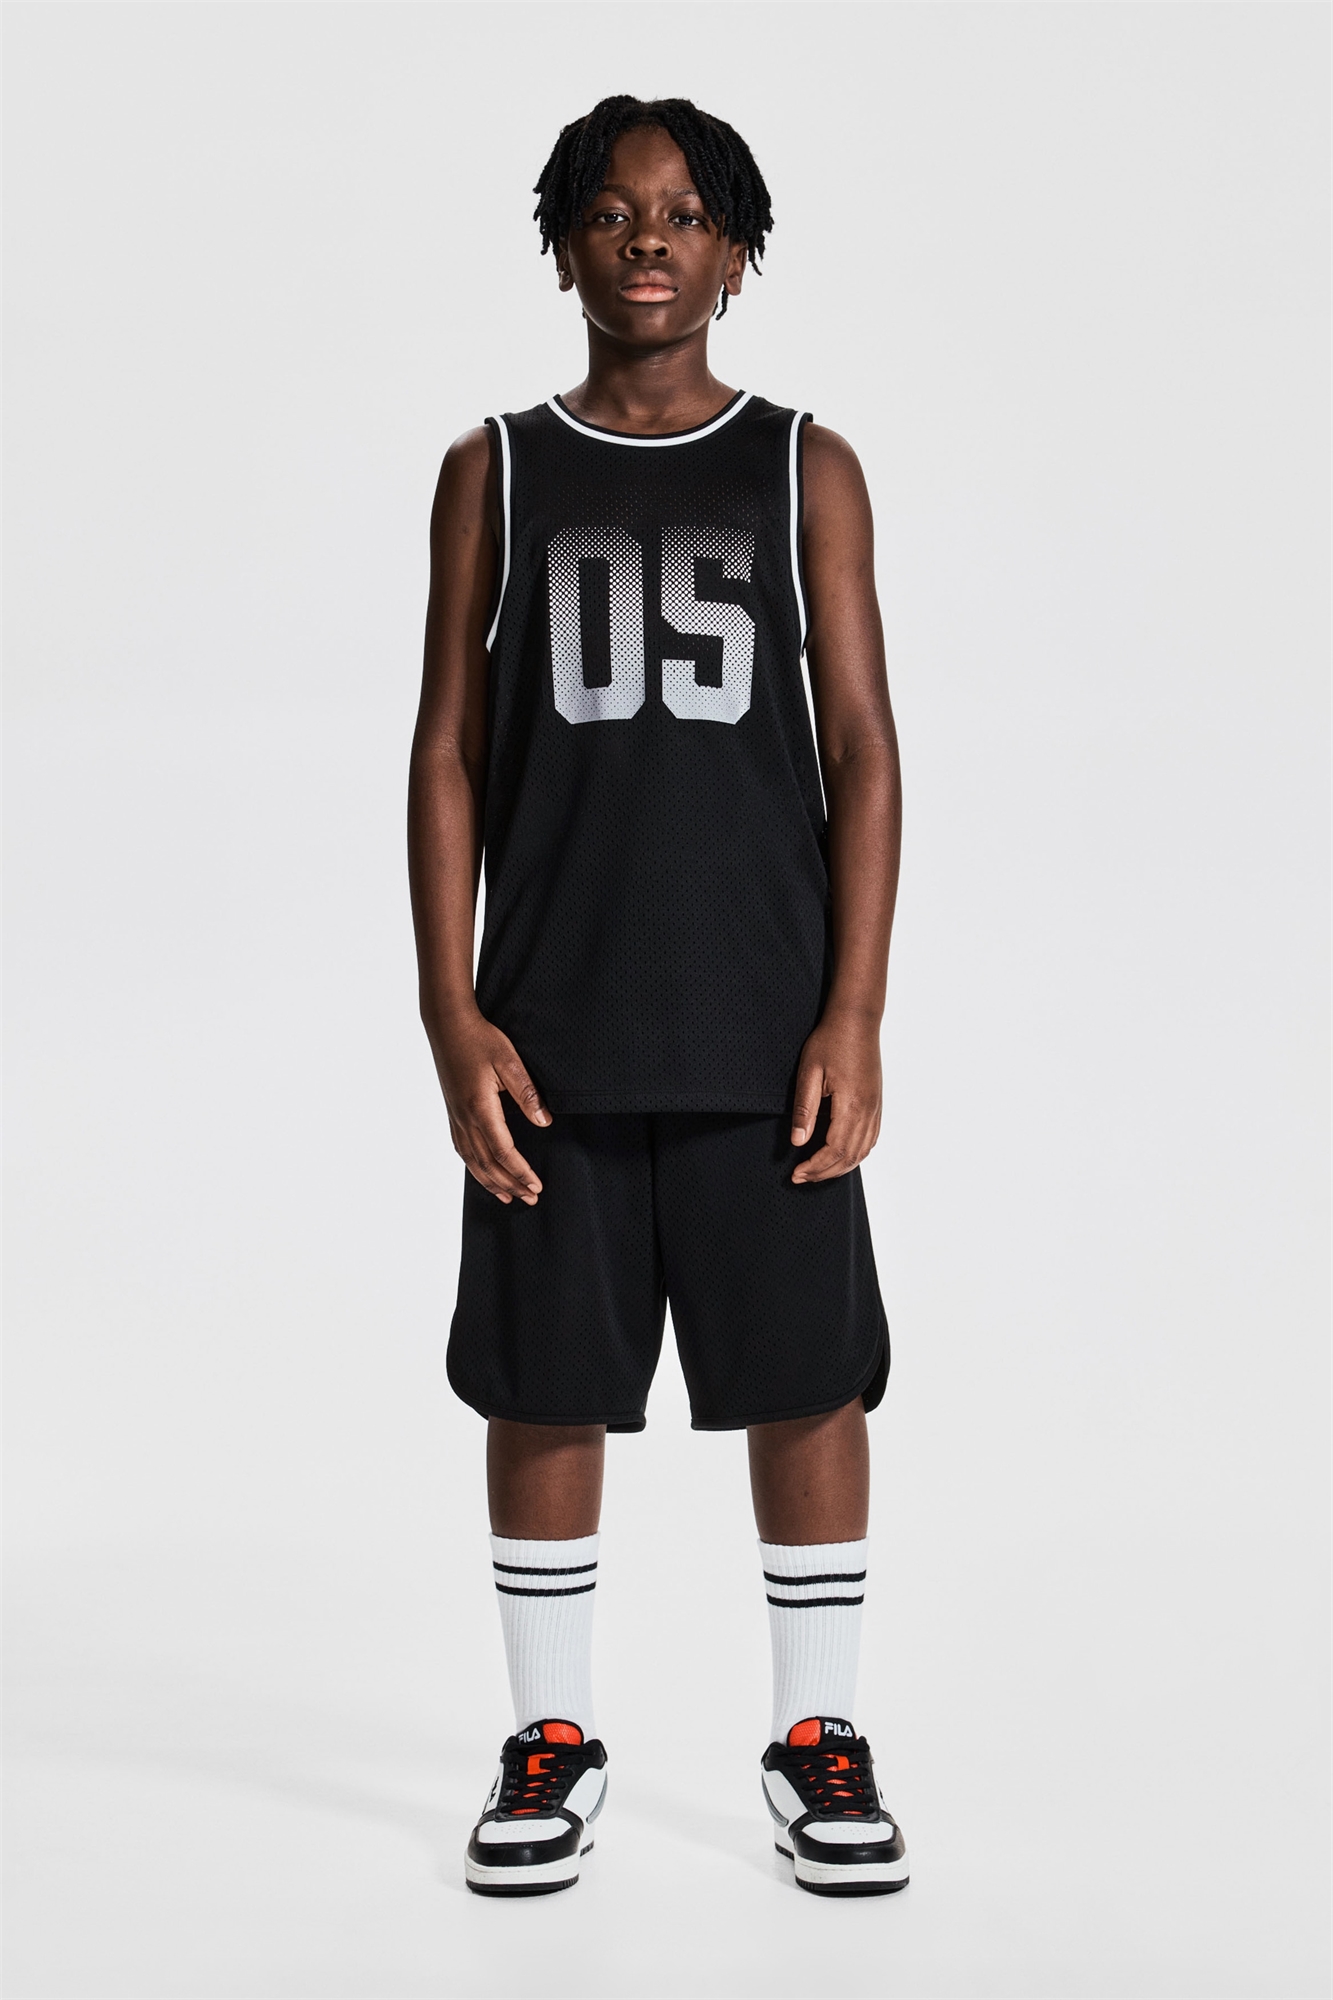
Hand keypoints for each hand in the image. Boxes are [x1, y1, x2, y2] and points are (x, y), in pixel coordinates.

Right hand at [429, 1007, 549, 1204]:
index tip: (536, 1186)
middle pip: (489, 1164)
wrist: (447, 1025)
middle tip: (530, 1198)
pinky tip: (482, 1173)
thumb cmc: (479, 1039)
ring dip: (491, 1182)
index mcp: (480, 1108)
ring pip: (472, 1161)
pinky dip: (474, 1167)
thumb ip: (527, 1094)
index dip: (521, 1172)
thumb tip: (544, 1122)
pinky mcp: (451, 1112)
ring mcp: (455, 1117)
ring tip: (507, 1197)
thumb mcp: (510, 1062)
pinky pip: (461, 1149)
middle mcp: (464, 1118)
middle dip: (510, 1184)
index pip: (505, 1152)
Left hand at [790, 1008, 881, 1183]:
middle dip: (824, 1173)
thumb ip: (804, 1110)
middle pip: (849, 1157)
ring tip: (817, 1171)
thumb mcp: (809, 1073)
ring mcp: (876, 1108)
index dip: (814, 1167)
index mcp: (851, 1106)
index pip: (834, 1151)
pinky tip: (841, 1156)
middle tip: (801, 1177)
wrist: (857, 1020)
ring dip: (840, 1167)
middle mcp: (868, 1112)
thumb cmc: (831, 1041)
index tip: (796, 1173)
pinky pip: (870, 1139)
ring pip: (862, 1152)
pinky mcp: (876, 1103)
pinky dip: (855, 1155)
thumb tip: (797, 1142)